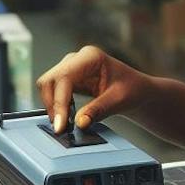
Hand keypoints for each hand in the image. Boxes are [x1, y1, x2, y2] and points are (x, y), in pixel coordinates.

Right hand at [36, 45, 152, 133]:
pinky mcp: (68, 78)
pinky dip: (56, 105)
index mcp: (90, 57)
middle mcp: (77, 58)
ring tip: (65, 123)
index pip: (64, 78)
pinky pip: (53, 92)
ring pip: (47, 86)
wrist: (137, 89)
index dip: (59, 102)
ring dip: (52, 106)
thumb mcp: (119, 101)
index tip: (60, 124)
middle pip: (49, 80)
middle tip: (61, 128)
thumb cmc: (133, 89)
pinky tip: (67, 116)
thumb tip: (79, 123)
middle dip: (52, 105)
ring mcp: (71, 67)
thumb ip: (99, 110)